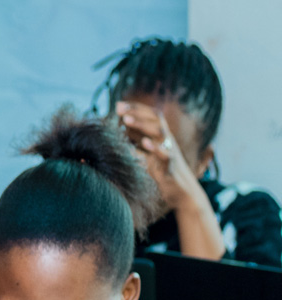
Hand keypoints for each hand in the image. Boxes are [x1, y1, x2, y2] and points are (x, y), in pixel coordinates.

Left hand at [116, 100, 223, 258]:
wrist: (182, 194)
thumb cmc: (163, 173)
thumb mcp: (147, 154)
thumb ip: (137, 142)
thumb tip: (120, 129)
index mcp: (162, 136)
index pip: (151, 115)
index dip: (136, 108)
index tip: (118, 105)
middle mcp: (168, 140)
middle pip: (155, 119)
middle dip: (137, 111)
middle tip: (119, 108)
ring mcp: (171, 152)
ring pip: (160, 133)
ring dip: (142, 125)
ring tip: (125, 120)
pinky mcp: (172, 166)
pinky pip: (165, 154)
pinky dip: (155, 148)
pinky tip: (144, 143)